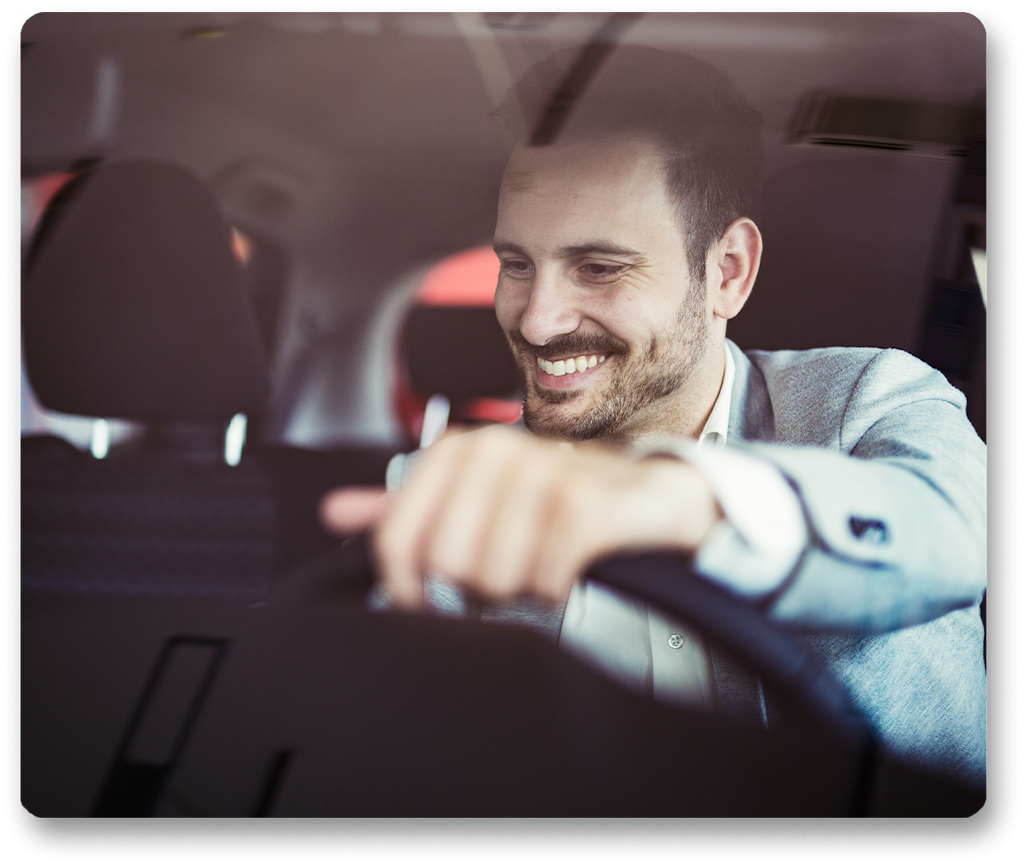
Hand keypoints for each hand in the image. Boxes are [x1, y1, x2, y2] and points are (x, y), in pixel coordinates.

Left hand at [320, 425, 721, 608]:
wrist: (649, 498)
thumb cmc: (556, 501)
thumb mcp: (477, 498)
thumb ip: (407, 507)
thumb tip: (334, 511)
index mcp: (459, 450)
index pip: (396, 540)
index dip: (407, 588)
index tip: (431, 601)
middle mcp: (496, 450)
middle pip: (445, 566)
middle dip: (478, 589)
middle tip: (510, 572)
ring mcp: (542, 472)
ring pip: (492, 578)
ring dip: (521, 590)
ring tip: (542, 565)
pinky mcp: (583, 504)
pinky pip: (542, 580)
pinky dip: (556, 590)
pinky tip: (569, 570)